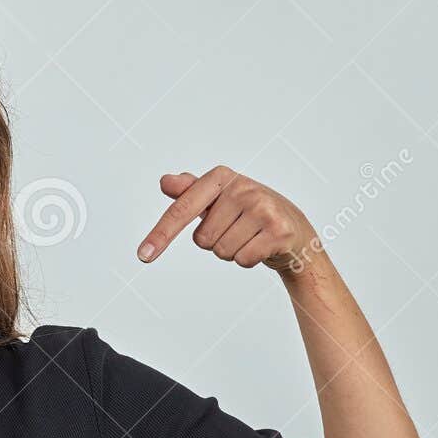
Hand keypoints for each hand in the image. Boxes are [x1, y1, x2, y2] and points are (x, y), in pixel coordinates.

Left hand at [137, 165, 320, 274]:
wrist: (294, 228)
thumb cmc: (249, 212)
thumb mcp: (218, 198)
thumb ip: (190, 191)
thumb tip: (166, 182)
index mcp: (222, 177)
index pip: (182, 210)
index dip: (161, 234)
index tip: (143, 256)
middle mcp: (243, 188)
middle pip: (202, 240)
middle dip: (215, 242)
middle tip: (236, 229)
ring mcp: (263, 207)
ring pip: (222, 251)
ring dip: (232, 252)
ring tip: (250, 236)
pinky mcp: (279, 230)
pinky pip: (242, 260)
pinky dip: (248, 260)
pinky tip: (262, 246)